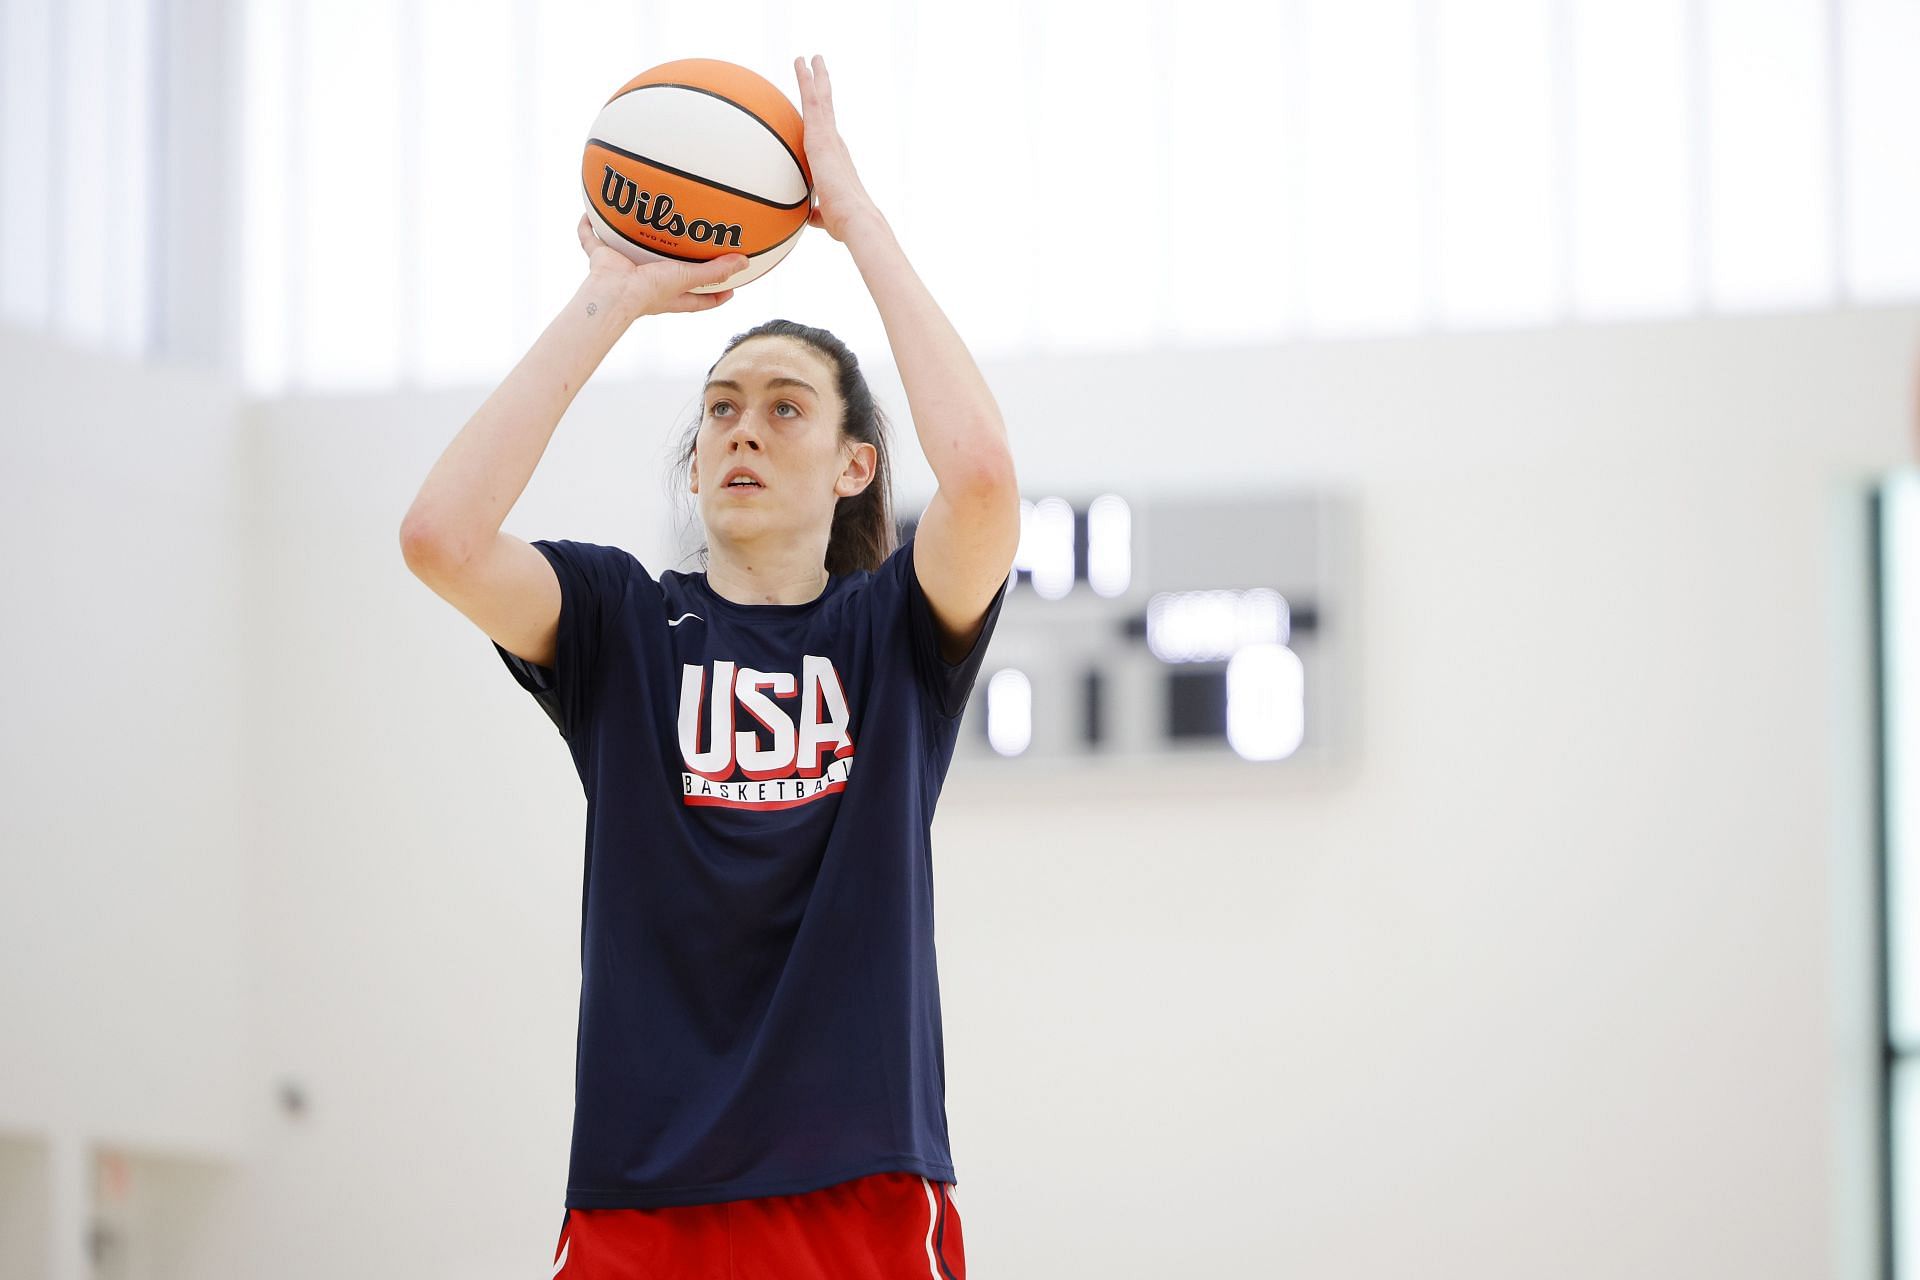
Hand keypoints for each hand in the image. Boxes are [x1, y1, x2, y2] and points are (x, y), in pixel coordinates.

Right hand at [576, 213, 746, 315]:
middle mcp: (648, 284)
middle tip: (691, 248)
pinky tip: (589, 213)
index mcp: (669, 295)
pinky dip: (587, 228)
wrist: (613, 293)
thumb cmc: (648, 291)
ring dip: (635, 241)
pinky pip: (592, 240)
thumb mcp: (686, 277)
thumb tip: (744, 263)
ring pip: (631, 253)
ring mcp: (624, 270)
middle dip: (676, 264)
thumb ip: (714, 271)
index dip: (715, 295)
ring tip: (644, 222)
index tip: (732, 289)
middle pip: (667, 274)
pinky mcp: (602, 259)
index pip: (698, 299)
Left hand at [793, 55, 883, 241]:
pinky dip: (807, 82)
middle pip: (827, 108)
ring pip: (821, 100)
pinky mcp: (822, 136)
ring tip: (809, 58)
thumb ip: (817, 212)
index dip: (824, 114)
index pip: (827, 131)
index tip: (820, 101)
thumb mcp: (827, 216)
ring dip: (814, 77)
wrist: (856, 218)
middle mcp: (836, 144)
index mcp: (835, 160)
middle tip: (817, 66)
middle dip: (821, 87)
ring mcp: (830, 138)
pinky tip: (802, 65)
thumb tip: (811, 217)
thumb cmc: (844, 223)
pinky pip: (812, 102)